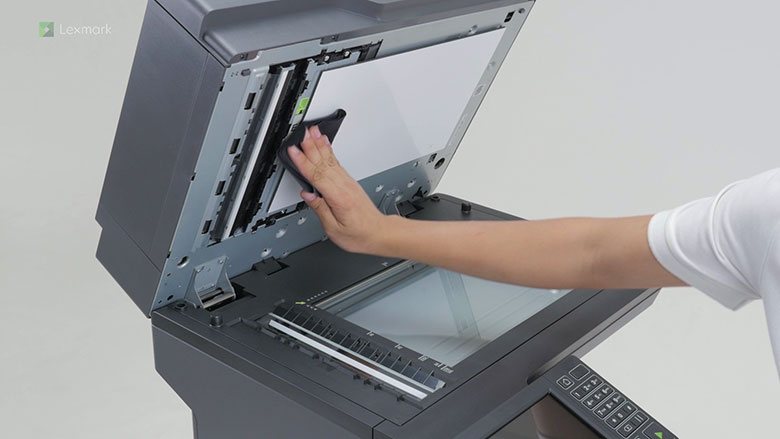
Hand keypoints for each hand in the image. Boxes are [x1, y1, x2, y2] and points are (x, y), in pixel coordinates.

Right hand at [287, 126, 391, 253]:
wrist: (379, 233)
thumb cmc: (359, 235)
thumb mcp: (335, 229)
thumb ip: (320, 210)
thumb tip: (308, 195)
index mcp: (339, 198)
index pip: (317, 176)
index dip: (303, 162)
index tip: (293, 151)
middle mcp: (345, 186)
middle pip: (324, 163)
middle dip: (311, 146)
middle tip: (302, 132)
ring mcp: (348, 182)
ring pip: (330, 160)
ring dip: (320, 144)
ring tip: (312, 131)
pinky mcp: (350, 182)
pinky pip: (337, 163)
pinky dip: (329, 151)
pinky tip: (325, 144)